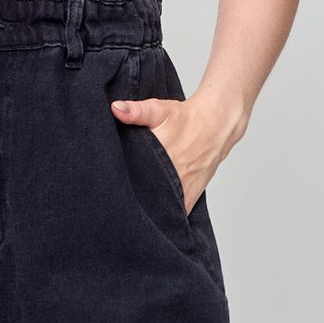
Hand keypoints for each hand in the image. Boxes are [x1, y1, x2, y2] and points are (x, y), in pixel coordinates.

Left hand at [110, 94, 230, 214]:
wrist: (215, 126)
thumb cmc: (185, 118)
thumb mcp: (159, 109)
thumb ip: (136, 111)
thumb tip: (115, 108)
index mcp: (159, 155)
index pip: (130, 175)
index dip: (118, 180)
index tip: (108, 182)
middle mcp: (171, 176)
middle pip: (142, 194)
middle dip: (130, 194)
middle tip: (117, 194)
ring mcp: (181, 189)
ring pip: (158, 207)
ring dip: (147, 206)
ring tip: (133, 204)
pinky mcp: (190, 197)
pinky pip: (175, 213)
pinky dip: (164, 214)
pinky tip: (153, 213)